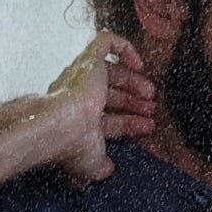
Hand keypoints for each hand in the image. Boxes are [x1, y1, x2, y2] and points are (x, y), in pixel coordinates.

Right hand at [49, 36, 153, 183]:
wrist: (60, 126)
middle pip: (111, 94)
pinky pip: (105, 41)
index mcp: (76, 120)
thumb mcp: (90, 164)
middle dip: (134, 103)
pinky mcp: (87, 60)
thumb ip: (98, 168)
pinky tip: (139, 64)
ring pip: (111, 72)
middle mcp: (76, 96)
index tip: (147, 127)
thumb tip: (105, 170)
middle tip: (151, 109)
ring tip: (151, 95)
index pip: (106, 118)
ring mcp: (81, 77)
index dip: (129, 123)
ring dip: (135, 83)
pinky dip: (125, 48)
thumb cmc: (71, 144)